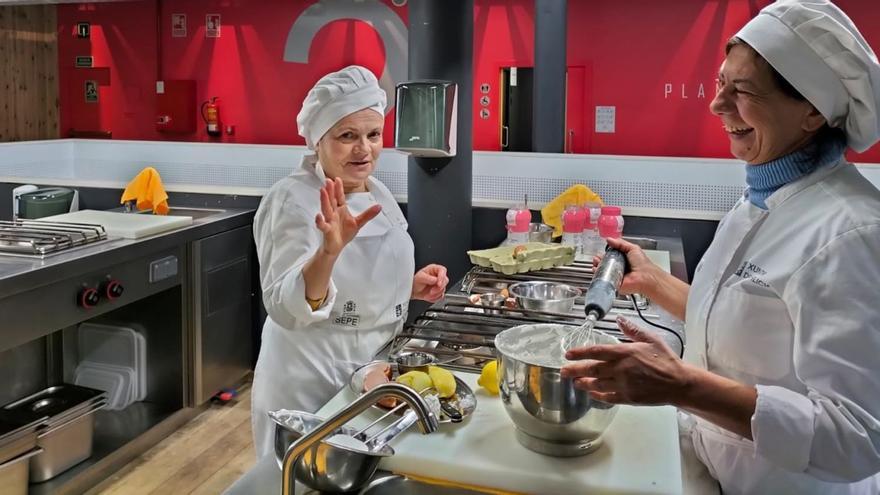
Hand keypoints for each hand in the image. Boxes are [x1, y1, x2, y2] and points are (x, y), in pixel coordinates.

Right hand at [315, 178, 380, 255]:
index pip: (339, 197)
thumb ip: (368, 214)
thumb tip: (379, 206)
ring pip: (326, 209)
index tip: (337, 179)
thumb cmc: (344, 234)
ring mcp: (329, 221)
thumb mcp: (359, 222)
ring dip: (324, 200)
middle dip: (330, 190)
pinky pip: (323, 225)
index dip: (338, 189)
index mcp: (340, 210)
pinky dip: (320, 221)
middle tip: (328, 181)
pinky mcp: (327, 230)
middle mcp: (333, 214)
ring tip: (322, 191)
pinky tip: (318, 216)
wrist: (336, 247)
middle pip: (331, 200)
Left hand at [411, 264, 448, 301]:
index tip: (438, 284)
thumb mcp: (420, 277)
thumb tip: (436, 280)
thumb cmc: (415, 282)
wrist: (413, 291)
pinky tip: (429, 296)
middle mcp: (438, 276)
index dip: (442, 277)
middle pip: (445, 280)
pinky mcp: (439, 291)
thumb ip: (428, 278)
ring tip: (427, 295)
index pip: (442, 270)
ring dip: (435, 294)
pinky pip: (441, 296)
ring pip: (443, 289)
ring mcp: (439, 284)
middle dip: (438, 288)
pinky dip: (435, 298)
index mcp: (434, 269)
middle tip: (431, 291)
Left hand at [560, 317, 692, 404]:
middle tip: (563, 371)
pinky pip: (608, 397)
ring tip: (574, 381)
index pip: (597, 352)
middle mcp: (622, 369)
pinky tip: (591, 393)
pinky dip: (598, 395)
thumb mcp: (651, 339)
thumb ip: (632, 330)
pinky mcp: (628, 398)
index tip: (568, 354)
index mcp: (626, 353)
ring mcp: (624, 385)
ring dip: (584, 383)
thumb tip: (619, 319)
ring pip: (597, 384)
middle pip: (592, 369)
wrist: (679, 383)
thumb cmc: (666, 360)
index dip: (580, 353)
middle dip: (575, 370)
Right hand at [593, 237, 663, 296]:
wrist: (645, 277)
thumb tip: (609, 239)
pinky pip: (603, 280)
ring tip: (596, 263)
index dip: (603, 254)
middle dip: (598, 260)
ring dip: (597, 267)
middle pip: (604, 264)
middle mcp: (618, 268)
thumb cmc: (642, 263)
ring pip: (602, 271)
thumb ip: (620, 243)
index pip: (609, 256)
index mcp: (622, 260)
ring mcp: (615, 276)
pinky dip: (598, 275)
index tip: (600, 253)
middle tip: (597, 258)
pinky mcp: (613, 283)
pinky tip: (597, 270)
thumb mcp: (632, 248)